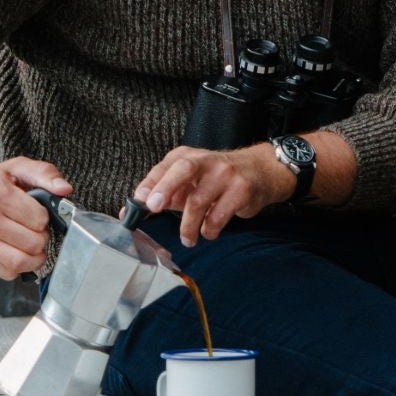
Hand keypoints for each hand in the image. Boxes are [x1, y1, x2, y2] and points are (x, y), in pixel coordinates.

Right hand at [0, 139, 71, 278]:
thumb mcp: (14, 168)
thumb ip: (44, 174)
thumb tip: (66, 189)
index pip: (40, 219)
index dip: (44, 219)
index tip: (37, 215)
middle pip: (34, 243)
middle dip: (41, 239)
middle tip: (35, 231)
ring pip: (21, 262)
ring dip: (34, 257)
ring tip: (30, 246)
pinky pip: (6, 273)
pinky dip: (17, 267)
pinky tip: (14, 252)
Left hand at [130, 143, 291, 247]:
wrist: (261, 171)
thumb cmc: (217, 178)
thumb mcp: (190, 180)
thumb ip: (165, 193)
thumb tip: (134, 210)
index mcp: (187, 156)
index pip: (164, 167)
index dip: (150, 184)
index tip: (139, 201)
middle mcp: (205, 161)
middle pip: (183, 170)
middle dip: (165, 188)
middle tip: (154, 207)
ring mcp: (225, 174)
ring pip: (199, 201)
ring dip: (189, 226)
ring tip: (187, 239)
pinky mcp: (241, 190)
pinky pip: (219, 215)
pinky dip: (210, 229)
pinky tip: (209, 231)